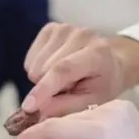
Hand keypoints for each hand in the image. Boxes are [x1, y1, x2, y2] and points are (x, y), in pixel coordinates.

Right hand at [22, 23, 138, 118]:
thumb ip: (66, 107)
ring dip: (43, 78)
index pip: (63, 70)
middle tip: (67, 88)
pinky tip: (55, 68)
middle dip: (48, 87)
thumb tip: (38, 110)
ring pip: (34, 65)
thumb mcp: (92, 103)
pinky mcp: (51, 28)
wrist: (111, 62)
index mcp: (96, 53)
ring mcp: (64, 28)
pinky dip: (38, 68)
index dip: (44, 89)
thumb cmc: (102, 85)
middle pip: (43, 69)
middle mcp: (80, 35)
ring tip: (64, 78)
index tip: (28, 107)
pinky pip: (30, 58)